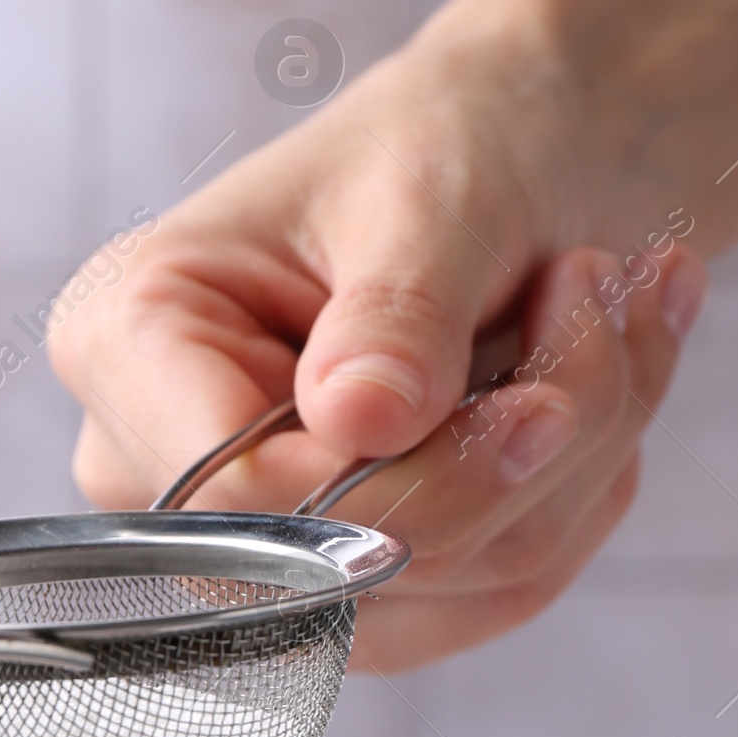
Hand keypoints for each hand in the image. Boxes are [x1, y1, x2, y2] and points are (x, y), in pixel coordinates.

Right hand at [48, 26, 708, 671]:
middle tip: (597, 292)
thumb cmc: (448, 139)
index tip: (541, 399)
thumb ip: (394, 314)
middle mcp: (164, 465)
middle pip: (340, 563)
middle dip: (514, 453)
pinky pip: (491, 597)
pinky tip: (607, 374)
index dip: (399, 480)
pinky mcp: (355, 580)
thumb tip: (360, 422)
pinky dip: (581, 489)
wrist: (523, 147)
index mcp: (128, 341)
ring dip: (577, 455)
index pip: (234, 497)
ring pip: (444, 588)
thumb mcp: (428, 195)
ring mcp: (260, 538)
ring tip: (609, 302)